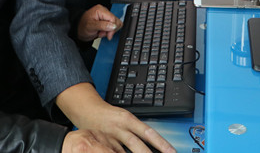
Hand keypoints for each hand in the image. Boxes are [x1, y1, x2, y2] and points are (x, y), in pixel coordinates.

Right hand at [56, 84, 174, 152]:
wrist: (88, 110)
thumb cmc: (111, 116)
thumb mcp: (126, 118)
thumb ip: (137, 131)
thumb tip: (154, 146)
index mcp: (129, 119)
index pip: (148, 132)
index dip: (161, 143)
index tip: (171, 152)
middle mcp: (120, 127)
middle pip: (137, 144)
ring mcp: (110, 137)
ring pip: (124, 151)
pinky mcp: (101, 143)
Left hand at [77, 5, 121, 41]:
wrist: (79, 30)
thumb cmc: (82, 26)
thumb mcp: (91, 26)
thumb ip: (102, 25)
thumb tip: (113, 26)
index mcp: (101, 10)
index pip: (113, 19)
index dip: (112, 28)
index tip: (108, 35)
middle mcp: (104, 12)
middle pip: (116, 21)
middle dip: (110, 30)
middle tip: (102, 33)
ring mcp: (106, 17)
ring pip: (115, 25)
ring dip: (109, 31)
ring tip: (100, 32)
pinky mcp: (107, 22)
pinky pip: (113, 27)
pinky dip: (108, 32)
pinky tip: (102, 32)